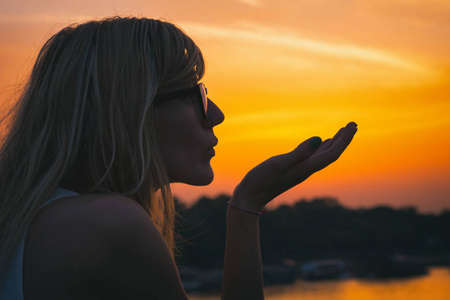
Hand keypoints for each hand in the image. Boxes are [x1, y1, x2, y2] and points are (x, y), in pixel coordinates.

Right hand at [231, 122, 357, 210]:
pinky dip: (319, 148)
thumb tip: (319, 139)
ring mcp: (299, 170)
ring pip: (322, 155)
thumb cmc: (261, 180)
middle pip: (330, 154)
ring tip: (342, 131)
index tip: (353, 126)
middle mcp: (306, 170)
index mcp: (306, 168)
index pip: (331, 154)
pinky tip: (320, 144)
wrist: (249, 197)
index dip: (344, 141)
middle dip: (343, 139)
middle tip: (353, 124)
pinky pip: (312, 157)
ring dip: (333, 143)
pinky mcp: (291, 170)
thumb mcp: (279, 164)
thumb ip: (299, 153)